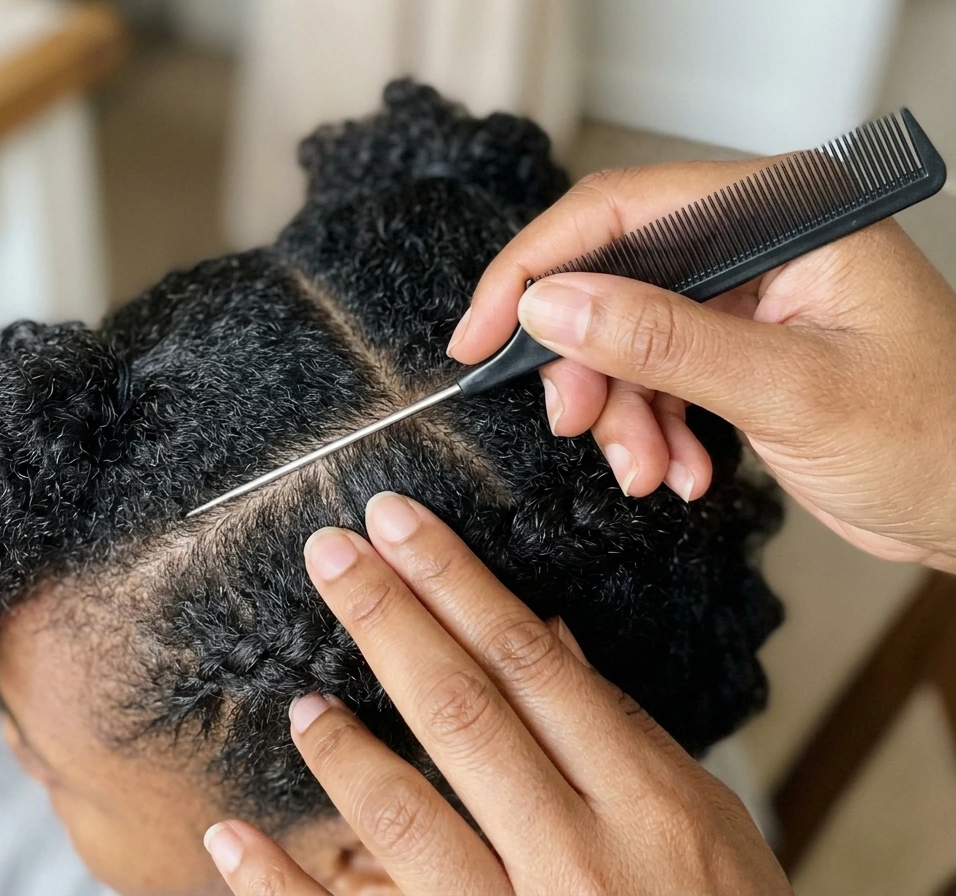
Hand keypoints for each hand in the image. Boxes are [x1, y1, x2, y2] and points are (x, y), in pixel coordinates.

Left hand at [202, 492, 791, 895]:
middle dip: (389, 620)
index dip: (456, 583)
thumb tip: (546, 636)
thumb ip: (625, 730)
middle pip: (462, 712)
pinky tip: (232, 839)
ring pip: (408, 819)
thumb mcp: (705, 819)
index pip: (529, 663)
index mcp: (645, 801)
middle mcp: (578, 857)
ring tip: (303, 703)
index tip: (398, 526)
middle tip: (330, 554)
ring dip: (344, 751)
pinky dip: (284, 885)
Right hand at [448, 162, 955, 570]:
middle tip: (575, 424)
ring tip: (650, 471)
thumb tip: (553, 304)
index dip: (536, 268)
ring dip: (621, 413)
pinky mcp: (739, 347)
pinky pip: (656, 377)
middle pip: (614, 279)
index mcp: (785, 213)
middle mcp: (759, 242)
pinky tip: (686, 472)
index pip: (622, 210)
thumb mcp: (789, 389)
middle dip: (587, 364)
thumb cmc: (934, 438)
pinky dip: (654, 431)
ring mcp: (746, 297)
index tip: (483, 334)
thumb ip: (664, 341)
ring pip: (626, 338)